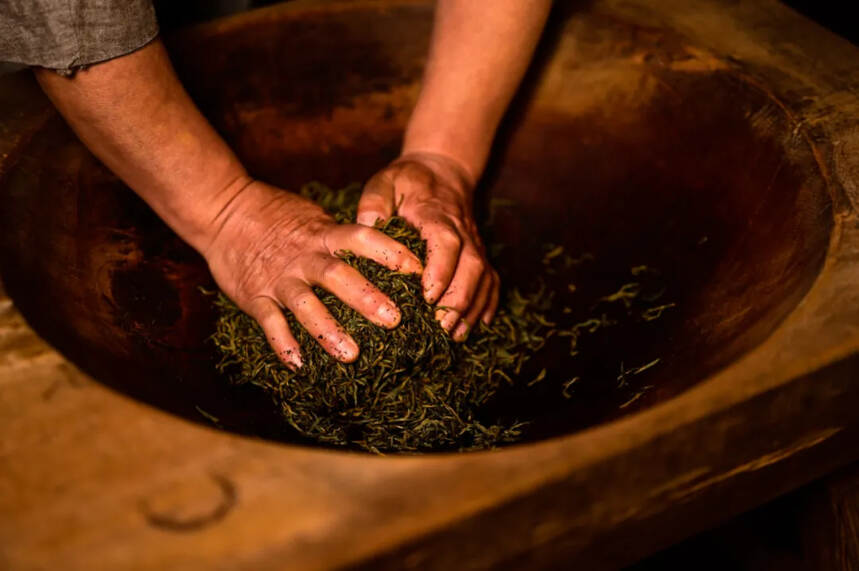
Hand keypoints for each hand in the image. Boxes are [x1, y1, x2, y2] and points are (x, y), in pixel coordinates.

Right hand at [204, 180, 421, 367]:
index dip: (390, 252)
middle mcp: (304, 257)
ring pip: (306, 305)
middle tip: (396, 320)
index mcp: (324, 235)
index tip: (417, 270)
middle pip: (338, 276)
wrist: (224, 211)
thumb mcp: (316, 218)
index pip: (362, 239)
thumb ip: (345, 239)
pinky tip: (299, 365)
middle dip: (367, 298)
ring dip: (328, 330)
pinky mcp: (255, 296)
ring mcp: (279, 278)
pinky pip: (270, 322)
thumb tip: (390, 253)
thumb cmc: (278, 215)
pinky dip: (283, 343)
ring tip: (352, 355)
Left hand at [357, 152, 499, 340]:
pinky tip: (476, 327)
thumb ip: (374, 202)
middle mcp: (463, 231)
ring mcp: (475, 244)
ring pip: (484, 277)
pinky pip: (491, 281)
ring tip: (455, 336)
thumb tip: (367, 226)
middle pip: (472, 266)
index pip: (446, 242)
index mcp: (437, 214)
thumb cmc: (408, 181)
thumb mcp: (385, 181)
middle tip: (441, 326)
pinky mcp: (479, 255)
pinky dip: (487, 305)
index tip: (428, 296)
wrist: (443, 172)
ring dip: (472, 307)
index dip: (441, 270)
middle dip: (458, 299)